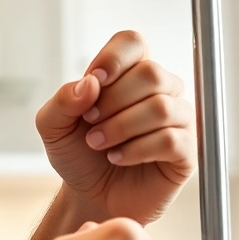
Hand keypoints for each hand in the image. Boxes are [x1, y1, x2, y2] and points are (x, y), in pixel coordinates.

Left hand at [36, 31, 196, 224]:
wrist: (88, 196)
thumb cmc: (77, 155)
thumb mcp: (53, 127)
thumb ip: (63, 101)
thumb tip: (90, 83)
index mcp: (129, 74)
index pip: (133, 43)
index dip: (114, 57)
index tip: (94, 81)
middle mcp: (160, 91)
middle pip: (151, 73)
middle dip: (113, 100)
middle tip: (90, 122)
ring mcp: (177, 120)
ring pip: (161, 106)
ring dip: (121, 126)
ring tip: (99, 144)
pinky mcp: (185, 151)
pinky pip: (171, 139)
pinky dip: (137, 149)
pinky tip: (117, 158)